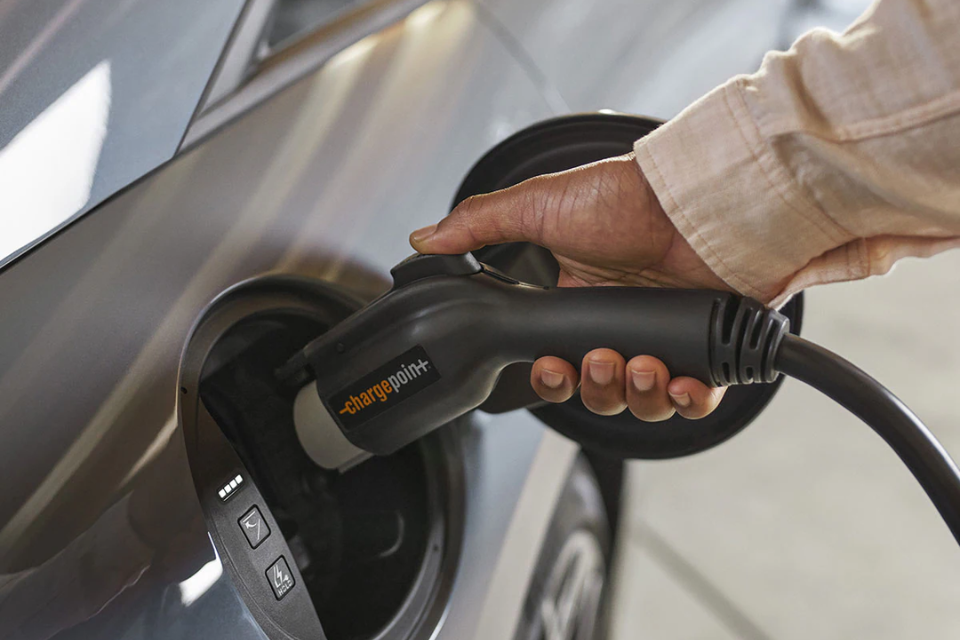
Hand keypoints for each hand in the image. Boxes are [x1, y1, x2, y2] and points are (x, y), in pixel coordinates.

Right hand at [411, 153, 730, 420]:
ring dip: (635, 394)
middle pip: (598, 392)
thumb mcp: (537, 206)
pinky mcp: (705, 348)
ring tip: (639, 363)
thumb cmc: (622, 199)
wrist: (689, 201)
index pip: (558, 363)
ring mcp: (664, 338)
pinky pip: (697, 399)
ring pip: (642, 401)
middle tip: (596, 359)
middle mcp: (620, 325)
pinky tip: (677, 381)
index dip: (553, 378)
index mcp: (578, 303)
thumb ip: (479, 226)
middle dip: (594, 388)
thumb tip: (424, 240)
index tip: (551, 366)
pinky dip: (687, 401)